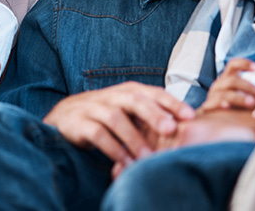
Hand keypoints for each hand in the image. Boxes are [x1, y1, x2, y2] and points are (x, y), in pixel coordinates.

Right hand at [43, 82, 194, 169]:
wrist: (64, 116)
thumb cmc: (104, 114)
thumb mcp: (127, 110)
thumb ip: (150, 113)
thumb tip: (186, 125)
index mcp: (127, 91)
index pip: (152, 92)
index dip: (171, 102)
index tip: (190, 116)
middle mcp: (111, 96)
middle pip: (134, 100)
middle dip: (153, 113)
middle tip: (171, 128)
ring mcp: (93, 107)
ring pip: (116, 118)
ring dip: (134, 138)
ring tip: (149, 157)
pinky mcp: (79, 122)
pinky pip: (98, 134)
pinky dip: (114, 149)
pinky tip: (126, 163)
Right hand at [201, 58, 254, 111]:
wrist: (218, 124)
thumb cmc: (238, 111)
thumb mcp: (248, 99)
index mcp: (228, 79)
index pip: (233, 65)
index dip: (244, 64)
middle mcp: (219, 85)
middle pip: (232, 80)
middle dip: (248, 87)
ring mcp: (212, 96)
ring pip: (224, 92)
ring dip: (239, 97)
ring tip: (252, 104)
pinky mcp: (208, 107)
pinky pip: (212, 103)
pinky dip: (220, 103)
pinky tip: (227, 106)